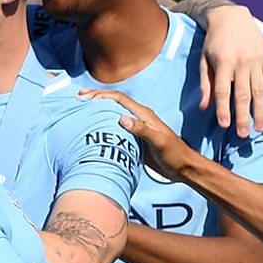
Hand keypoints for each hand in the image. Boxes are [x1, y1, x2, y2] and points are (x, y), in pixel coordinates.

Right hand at [80, 88, 201, 184]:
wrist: (182, 166)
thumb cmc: (173, 154)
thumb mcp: (159, 142)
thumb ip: (141, 130)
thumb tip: (121, 119)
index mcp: (144, 115)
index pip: (119, 99)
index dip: (102, 96)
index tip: (86, 99)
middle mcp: (138, 117)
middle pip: (115, 101)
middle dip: (97, 96)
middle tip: (79, 96)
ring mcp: (136, 127)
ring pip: (113, 111)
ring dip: (98, 106)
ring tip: (82, 106)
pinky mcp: (133, 137)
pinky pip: (115, 124)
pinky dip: (102, 120)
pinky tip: (94, 124)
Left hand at [198, 4, 262, 136]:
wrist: (232, 18)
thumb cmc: (214, 43)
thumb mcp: (204, 62)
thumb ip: (205, 85)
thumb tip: (205, 107)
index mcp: (224, 64)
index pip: (224, 92)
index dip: (224, 110)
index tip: (224, 126)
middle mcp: (243, 63)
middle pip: (243, 94)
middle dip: (244, 116)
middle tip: (244, 135)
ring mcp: (258, 60)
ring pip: (260, 90)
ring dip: (260, 111)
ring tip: (259, 128)